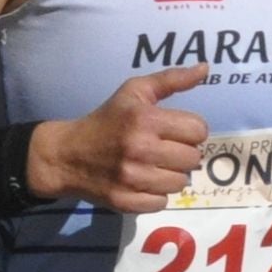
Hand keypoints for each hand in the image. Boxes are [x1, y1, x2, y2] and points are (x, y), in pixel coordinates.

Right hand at [29, 66, 212, 211]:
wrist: (66, 155)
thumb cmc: (106, 120)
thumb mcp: (134, 91)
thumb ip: (171, 80)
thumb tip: (205, 68)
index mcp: (145, 119)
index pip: (198, 130)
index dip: (191, 130)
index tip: (175, 131)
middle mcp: (140, 149)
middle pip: (193, 159)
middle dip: (182, 153)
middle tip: (164, 149)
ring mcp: (132, 179)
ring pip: (181, 183)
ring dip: (171, 175)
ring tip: (153, 166)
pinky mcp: (126, 202)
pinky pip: (162, 202)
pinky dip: (155, 194)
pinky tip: (142, 182)